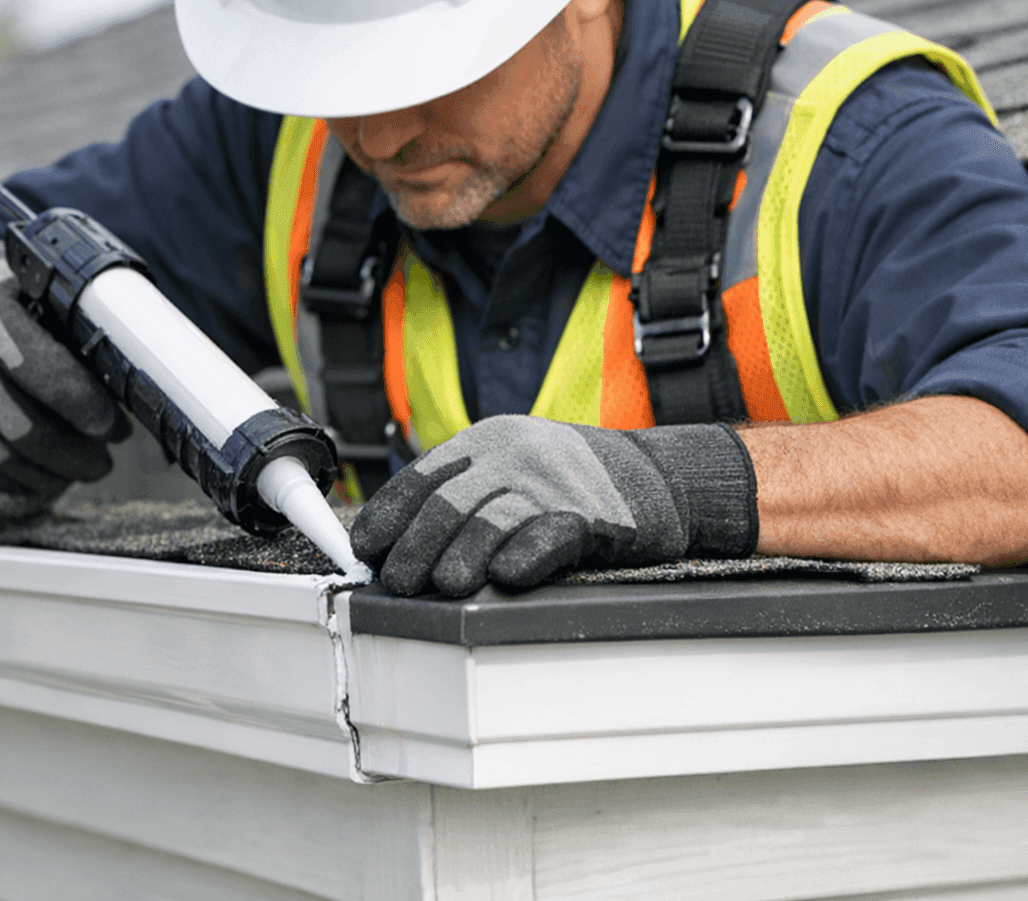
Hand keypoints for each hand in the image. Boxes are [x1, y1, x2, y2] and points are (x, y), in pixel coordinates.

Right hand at [0, 237, 129, 495]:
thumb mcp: (31, 297)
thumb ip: (70, 336)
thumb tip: (122, 388)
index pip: (49, 376)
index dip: (91, 411)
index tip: (118, 429)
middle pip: (27, 430)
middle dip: (77, 456)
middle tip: (104, 461)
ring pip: (5, 459)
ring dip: (53, 475)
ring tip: (81, 470)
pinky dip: (21, 482)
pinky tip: (47, 478)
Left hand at [350, 415, 758, 596]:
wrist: (660, 476)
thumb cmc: (572, 486)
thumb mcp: (513, 471)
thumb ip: (464, 497)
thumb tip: (397, 546)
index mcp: (488, 442)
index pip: (423, 477)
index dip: (389, 514)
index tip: (367, 548)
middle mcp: (516, 455)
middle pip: (448, 502)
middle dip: (415, 546)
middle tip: (399, 582)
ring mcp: (554, 483)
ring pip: (490, 519)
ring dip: (459, 556)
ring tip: (441, 586)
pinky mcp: (592, 515)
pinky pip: (549, 536)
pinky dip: (524, 556)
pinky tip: (504, 576)